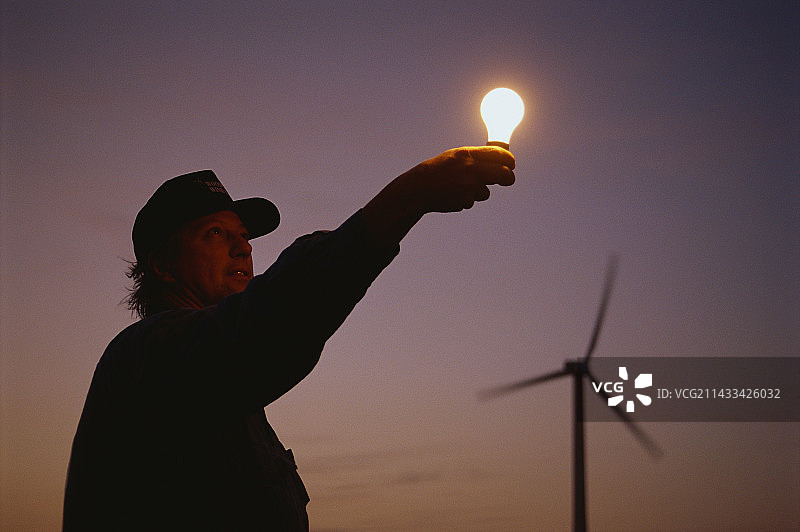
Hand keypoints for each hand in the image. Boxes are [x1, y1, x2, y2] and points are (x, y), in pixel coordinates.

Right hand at [362, 146, 515, 246]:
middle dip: (508, 178)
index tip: (511, 164)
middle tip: (507, 179)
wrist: (418, 188)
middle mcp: (470, 169)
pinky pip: (473, 201)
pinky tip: (453, 194)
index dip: (509, 160)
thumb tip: (501, 160)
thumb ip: (476, 157)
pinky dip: (466, 199)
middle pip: (505, 175)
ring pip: (487, 192)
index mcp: (468, 154)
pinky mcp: (465, 202)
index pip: (501, 155)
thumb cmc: (438, 170)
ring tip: (460, 186)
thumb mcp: (456, 156)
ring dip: (479, 191)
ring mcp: (468, 187)